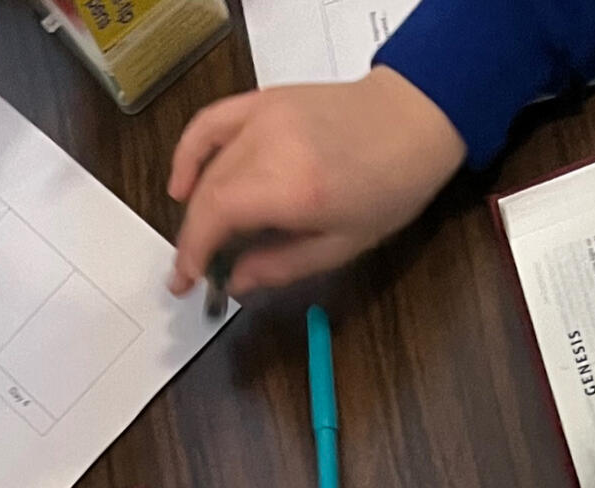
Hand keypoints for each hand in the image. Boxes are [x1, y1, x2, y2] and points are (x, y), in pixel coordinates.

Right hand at [167, 70, 466, 297]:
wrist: (411, 121)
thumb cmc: (388, 187)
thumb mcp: (341, 245)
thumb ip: (281, 265)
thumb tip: (235, 280)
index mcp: (294, 187)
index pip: (217, 216)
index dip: (193, 251)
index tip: (186, 280)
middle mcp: (271, 145)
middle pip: (208, 193)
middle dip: (193, 237)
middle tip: (192, 271)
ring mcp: (264, 116)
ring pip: (206, 164)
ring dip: (192, 205)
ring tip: (194, 236)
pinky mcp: (264, 100)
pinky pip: (210, 123)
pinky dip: (189, 152)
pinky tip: (183, 183)